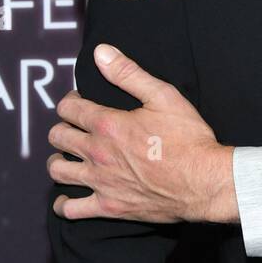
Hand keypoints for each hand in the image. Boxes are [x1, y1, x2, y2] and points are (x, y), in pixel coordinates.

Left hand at [48, 44, 237, 224]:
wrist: (203, 181)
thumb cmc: (188, 138)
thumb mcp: (164, 96)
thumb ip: (129, 73)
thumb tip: (101, 53)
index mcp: (107, 124)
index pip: (68, 108)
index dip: (70, 101)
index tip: (80, 101)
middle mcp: (97, 153)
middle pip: (57, 137)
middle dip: (61, 128)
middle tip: (75, 127)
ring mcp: (100, 182)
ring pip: (57, 170)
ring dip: (58, 160)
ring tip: (69, 156)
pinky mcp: (109, 207)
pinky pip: (72, 210)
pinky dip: (64, 204)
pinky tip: (67, 198)